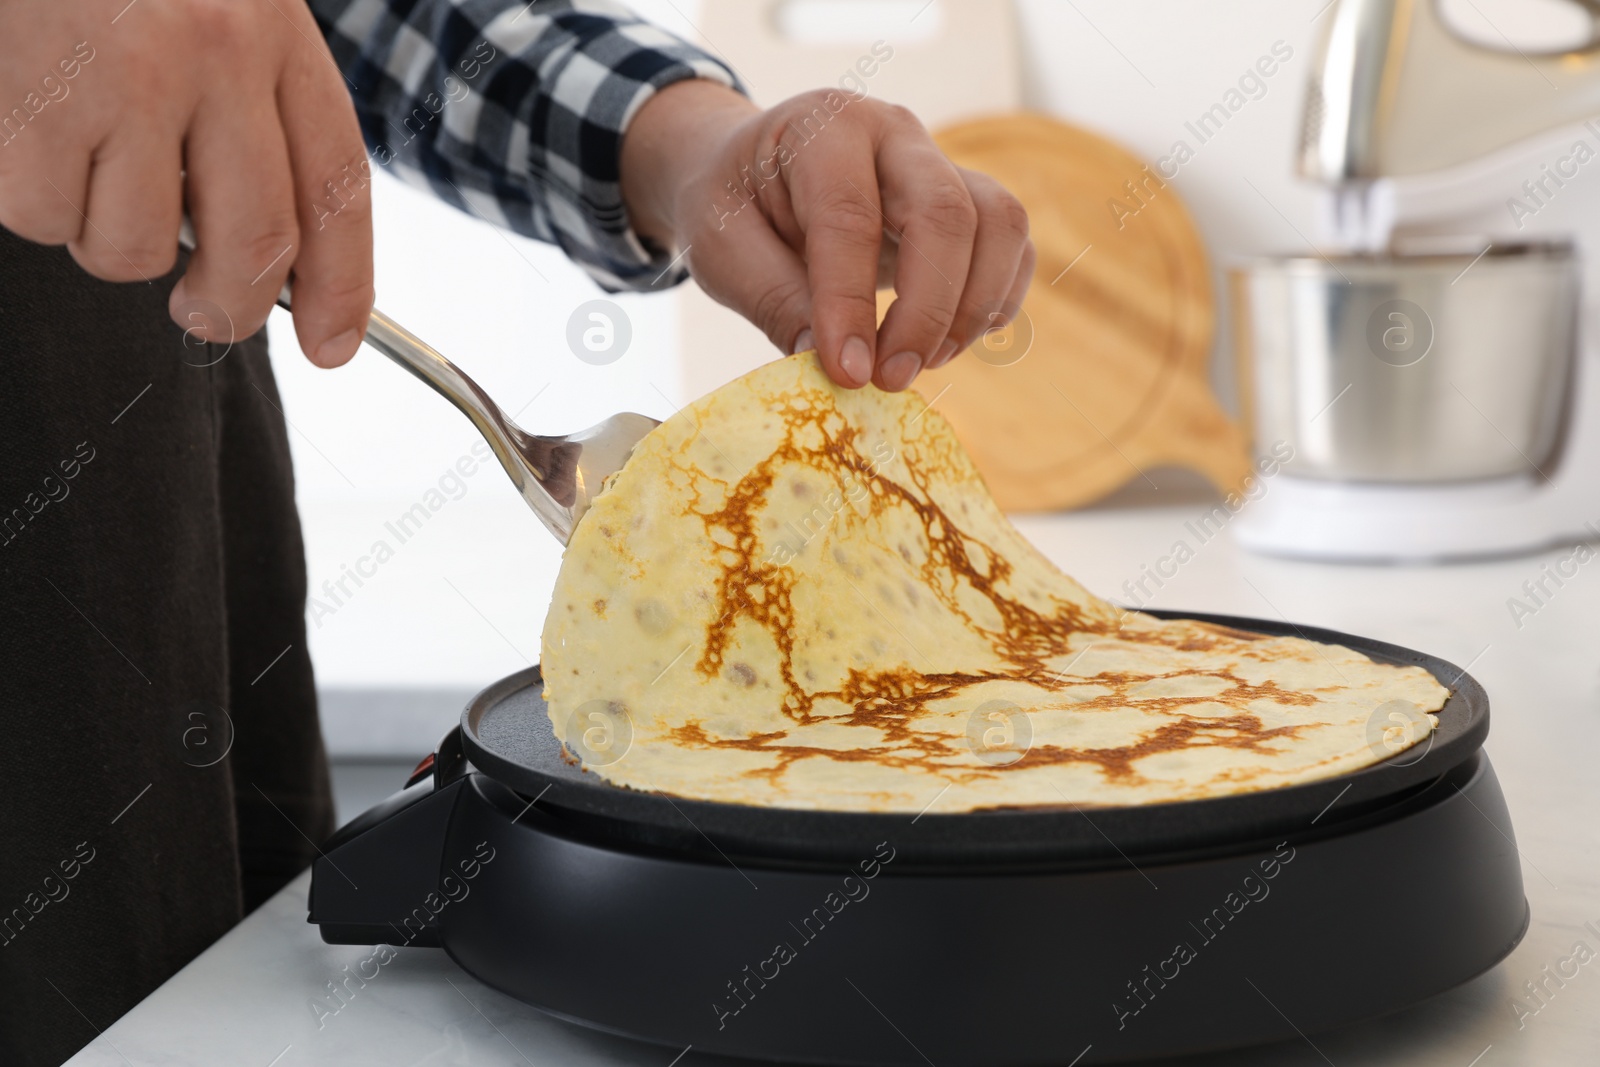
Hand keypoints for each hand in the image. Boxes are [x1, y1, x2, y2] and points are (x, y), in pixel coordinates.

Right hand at [0, 0, 372, 364]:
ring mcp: (121, 76)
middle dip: (231, 306)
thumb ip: (245, 105)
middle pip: (256, 243)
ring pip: (135, 246)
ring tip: (77, 151)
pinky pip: (42, 214)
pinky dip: (29, 196)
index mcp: (269, 26)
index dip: (345, 283)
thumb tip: (263, 252)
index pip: (335, 183)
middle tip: (202, 311)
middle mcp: (213, 51)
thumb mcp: (210, 1)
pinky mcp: (35, 98)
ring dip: (102, 232)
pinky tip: (23, 125)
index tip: (334, 344)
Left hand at [621, 80, 1033, 391]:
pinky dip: (994, 303)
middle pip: (946, 212)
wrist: (752, 171)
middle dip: (927, 310)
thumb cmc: (733, 205)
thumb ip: (772, 299)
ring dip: (970, 309)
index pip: (850, 217)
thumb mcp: (721, 248)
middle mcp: (894, 132)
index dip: (851, 302)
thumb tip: (831, 364)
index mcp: (824, 128)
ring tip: (918, 364)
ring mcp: (940, 162)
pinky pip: (1011, 245)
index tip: (848, 373)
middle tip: (891, 379)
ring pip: (998, 224)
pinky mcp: (967, 200)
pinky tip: (945, 344)